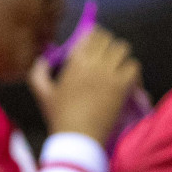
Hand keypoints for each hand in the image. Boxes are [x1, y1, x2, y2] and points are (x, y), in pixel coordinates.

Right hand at [28, 26, 141, 144]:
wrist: (78, 138)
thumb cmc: (59, 117)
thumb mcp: (42, 94)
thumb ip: (38, 72)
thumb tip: (42, 58)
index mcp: (74, 62)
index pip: (90, 34)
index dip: (93, 36)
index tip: (93, 45)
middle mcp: (93, 63)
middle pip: (107, 38)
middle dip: (106, 45)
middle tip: (105, 57)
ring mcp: (109, 73)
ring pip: (122, 49)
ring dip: (120, 56)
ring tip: (116, 67)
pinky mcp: (123, 86)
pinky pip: (133, 67)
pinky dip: (131, 71)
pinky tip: (126, 80)